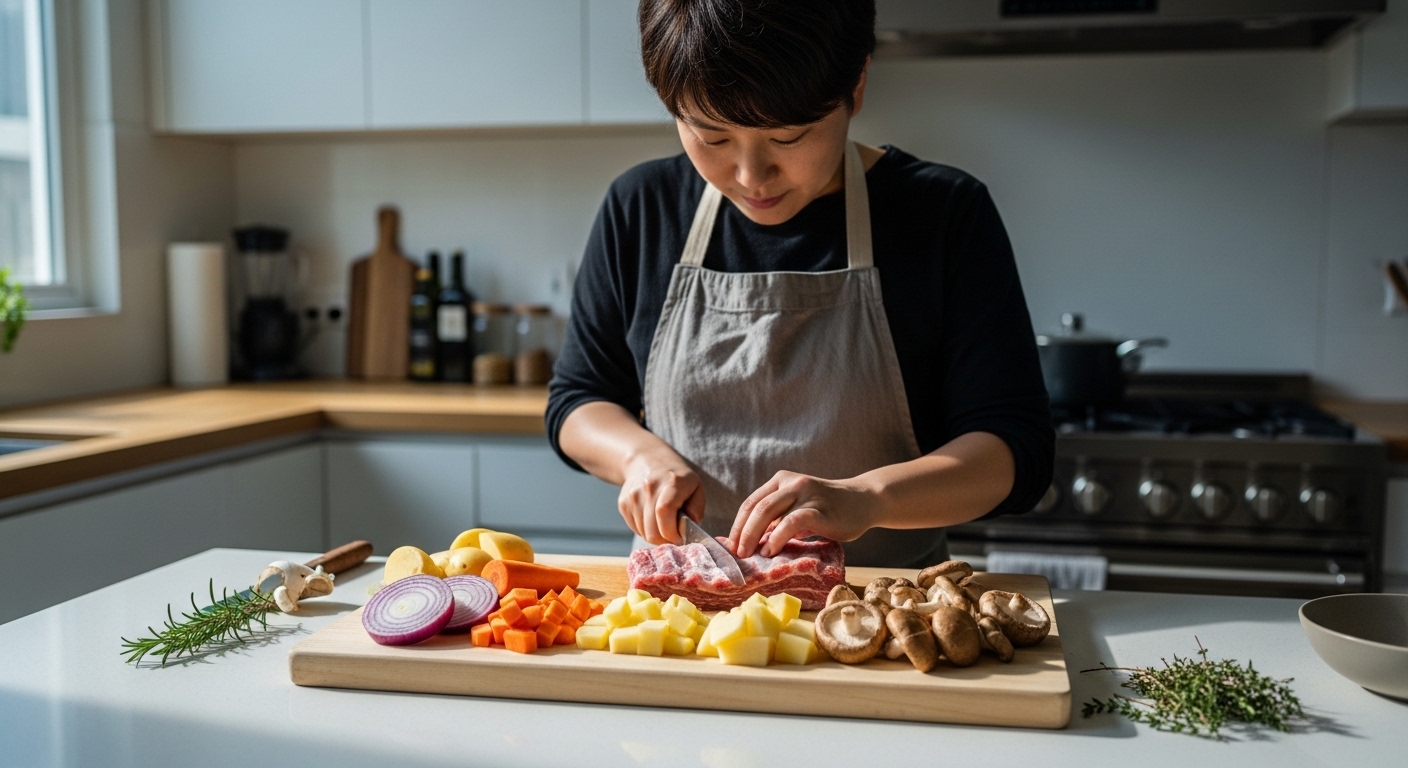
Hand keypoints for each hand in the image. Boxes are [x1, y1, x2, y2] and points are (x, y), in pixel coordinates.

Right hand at [618, 447, 705, 545]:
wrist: (646, 460)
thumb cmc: (676, 477)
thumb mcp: (695, 486)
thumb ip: (697, 507)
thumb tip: (689, 526)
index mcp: (672, 482)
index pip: (664, 512)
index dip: (672, 532)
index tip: (680, 537)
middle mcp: (649, 488)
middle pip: (652, 531)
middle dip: (665, 540)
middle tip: (673, 535)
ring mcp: (633, 496)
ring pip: (643, 533)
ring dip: (655, 535)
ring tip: (663, 524)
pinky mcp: (623, 503)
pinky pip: (635, 528)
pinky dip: (644, 529)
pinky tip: (651, 518)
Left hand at [727, 471, 881, 557]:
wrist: (863, 501)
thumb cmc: (828, 509)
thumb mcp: (799, 509)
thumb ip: (779, 520)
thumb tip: (752, 543)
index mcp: (781, 481)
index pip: (750, 503)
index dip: (738, 526)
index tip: (730, 546)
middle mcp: (790, 483)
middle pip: (756, 507)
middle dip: (742, 532)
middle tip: (736, 554)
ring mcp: (805, 494)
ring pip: (769, 511)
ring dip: (754, 535)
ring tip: (750, 555)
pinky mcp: (819, 508)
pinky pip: (792, 521)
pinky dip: (777, 536)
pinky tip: (772, 550)